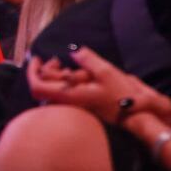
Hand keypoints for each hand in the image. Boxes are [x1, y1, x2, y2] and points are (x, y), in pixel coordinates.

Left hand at [27, 47, 170, 128]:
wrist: (138, 119)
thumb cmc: (122, 98)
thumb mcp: (107, 72)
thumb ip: (88, 59)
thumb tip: (74, 51)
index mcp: (69, 95)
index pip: (37, 86)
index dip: (32, 71)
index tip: (37, 58)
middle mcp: (67, 104)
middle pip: (44, 86)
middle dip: (46, 70)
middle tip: (55, 59)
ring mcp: (74, 108)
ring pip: (55, 90)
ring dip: (57, 75)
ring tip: (68, 66)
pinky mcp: (81, 109)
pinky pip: (65, 94)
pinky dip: (66, 83)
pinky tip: (78, 76)